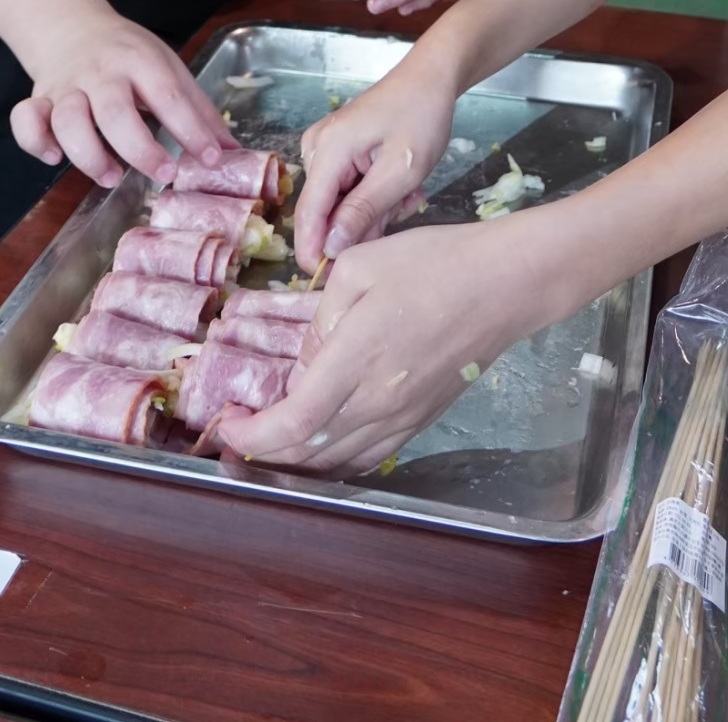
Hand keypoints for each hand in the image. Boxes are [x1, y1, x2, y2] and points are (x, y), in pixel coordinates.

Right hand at [10, 14, 234, 188]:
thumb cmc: (128, 54)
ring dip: (88, 155)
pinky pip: (26, 121)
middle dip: (140, 149)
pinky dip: (35, 142)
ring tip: (111, 176)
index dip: (191, 131)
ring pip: (67, 121)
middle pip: (114, 112)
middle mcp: (101, 72)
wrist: (71, 25)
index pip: (168, 96)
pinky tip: (55, 158)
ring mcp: (65, 86)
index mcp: (140, 60)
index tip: (211, 160)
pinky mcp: (38, 98)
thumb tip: (232, 153)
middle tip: (163, 174)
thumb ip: (197, 110)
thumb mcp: (168, 67)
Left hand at [218, 218, 541, 475]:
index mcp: (355, 362)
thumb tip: (304, 364)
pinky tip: (316, 440)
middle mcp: (377, 403)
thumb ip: (321, 321)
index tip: (225, 421)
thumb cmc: (432, 264)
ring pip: (335, 463)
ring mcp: (402, 418)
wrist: (503, 285)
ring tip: (266, 437)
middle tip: (233, 430)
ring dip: (294, 459)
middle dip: (260, 451)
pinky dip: (330, 458)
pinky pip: (365, 455)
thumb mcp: (359, 268)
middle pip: (307, 454)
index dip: (250, 435)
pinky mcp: (420, 420)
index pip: (291, 425)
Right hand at [293, 49, 457, 271]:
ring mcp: (325, 148)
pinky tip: (400, 185)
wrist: (431, 78)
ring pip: (340, 202)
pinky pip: (347, 188)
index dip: (315, 251)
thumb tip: (330, 248)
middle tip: (404, 210)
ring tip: (409, 193)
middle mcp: (316, 148)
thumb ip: (363, 210)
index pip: (308, 214)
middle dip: (362, 222)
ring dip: (374, 208)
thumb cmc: (421, 117)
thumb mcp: (400, 171)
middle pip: (325, 210)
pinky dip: (373, 194)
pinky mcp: (337, 149)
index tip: (331, 282)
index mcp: (327, 151)